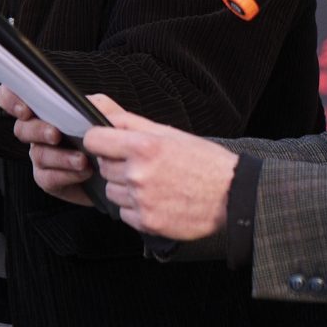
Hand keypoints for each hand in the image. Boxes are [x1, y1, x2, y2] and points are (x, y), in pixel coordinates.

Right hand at [0, 87, 98, 204]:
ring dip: (61, 156)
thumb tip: (81, 102)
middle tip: (56, 134)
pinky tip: (84, 171)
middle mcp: (37, 132)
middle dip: (37, 130)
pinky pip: (48, 177)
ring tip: (82, 159)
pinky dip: (67, 174)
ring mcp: (40, 156)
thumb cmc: (108, 137)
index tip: (25, 110)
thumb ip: (94, 104)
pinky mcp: (48, 179)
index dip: (10, 100)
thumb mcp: (106, 114)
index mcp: (45, 111)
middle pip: (21, 128)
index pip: (14, 98)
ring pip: (38, 154)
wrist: (119, 167)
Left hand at [29, 92, 236, 240]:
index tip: (108, 144)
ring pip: (112, 192)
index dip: (100, 140)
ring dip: (126, 188)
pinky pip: (124, 213)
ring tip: (154, 183)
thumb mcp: (168, 132)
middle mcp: (139, 174)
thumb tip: (95, 103)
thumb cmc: (203, 161)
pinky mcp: (147, 222)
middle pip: (104, 167)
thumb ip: (127, 120)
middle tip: (146, 165)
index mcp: (144, 146)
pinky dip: (136, 208)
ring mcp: (142, 200)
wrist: (232, 194)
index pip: (94, 140)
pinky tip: (157, 200)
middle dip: (119, 164)